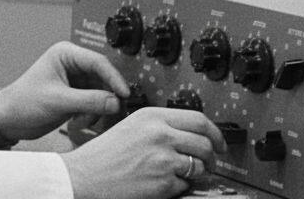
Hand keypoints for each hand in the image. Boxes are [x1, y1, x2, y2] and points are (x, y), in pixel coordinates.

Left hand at [0, 41, 130, 141]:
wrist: (9, 120)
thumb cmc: (23, 102)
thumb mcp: (58, 101)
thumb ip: (89, 101)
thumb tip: (115, 102)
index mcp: (66, 54)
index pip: (98, 62)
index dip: (114, 78)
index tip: (125, 94)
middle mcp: (73, 65)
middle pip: (104, 79)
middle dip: (105, 98)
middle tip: (111, 112)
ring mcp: (76, 81)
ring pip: (102, 94)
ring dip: (97, 110)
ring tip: (83, 120)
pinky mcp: (76, 96)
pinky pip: (95, 104)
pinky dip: (92, 115)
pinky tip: (78, 122)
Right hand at [60, 107, 227, 198]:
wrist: (85, 177)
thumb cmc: (103, 155)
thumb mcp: (131, 127)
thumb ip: (159, 127)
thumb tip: (188, 135)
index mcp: (151, 116)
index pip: (198, 119)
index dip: (215, 133)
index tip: (219, 141)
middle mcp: (160, 134)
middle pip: (205, 143)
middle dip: (212, 156)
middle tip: (210, 162)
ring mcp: (163, 158)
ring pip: (199, 165)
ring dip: (197, 173)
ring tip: (183, 175)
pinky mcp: (164, 182)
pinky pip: (185, 185)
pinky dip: (179, 187)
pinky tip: (163, 184)